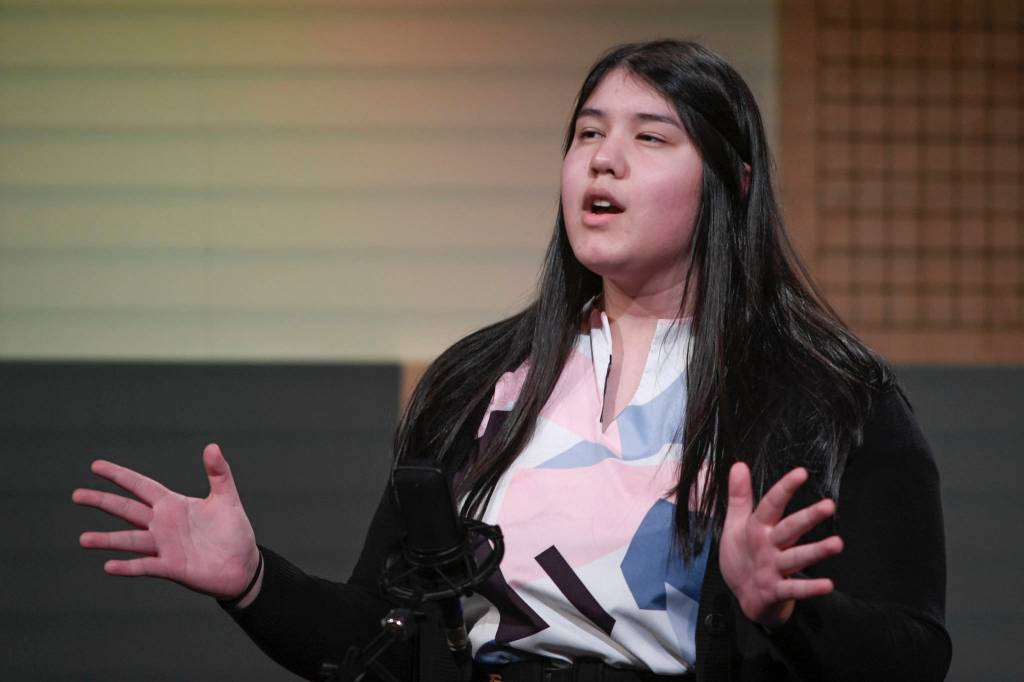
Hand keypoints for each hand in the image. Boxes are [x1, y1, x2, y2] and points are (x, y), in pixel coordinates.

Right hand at [73, 443, 259, 599]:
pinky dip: (128, 566)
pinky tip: (109, 566)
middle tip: (76, 495)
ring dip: (107, 540)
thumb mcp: (227, 498)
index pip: (141, 486)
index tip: (96, 466)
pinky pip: (145, 566)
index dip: (120, 476)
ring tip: (84, 539)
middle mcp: (163, 524)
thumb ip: (219, 473)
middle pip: (127, 510)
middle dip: (102, 501)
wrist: (243, 565)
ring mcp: (164, 546)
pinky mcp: (171, 567)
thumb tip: (212, 446)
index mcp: (173, 505)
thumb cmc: (233, 531)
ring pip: (130, 540)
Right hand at [719, 463, 842, 627]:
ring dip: (816, 552)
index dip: (785, 488)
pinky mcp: (776, 591)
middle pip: (788, 529)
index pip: (771, 505)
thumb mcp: (734, 524)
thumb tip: (738, 465)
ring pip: (795, 558)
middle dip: (808, 517)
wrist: (742, 596)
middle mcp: (766, 547)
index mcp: (756, 529)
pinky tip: (828, 585)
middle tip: (829, 505)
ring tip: (838, 544)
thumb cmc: (742, 555)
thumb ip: (739, 496)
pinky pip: (794, 590)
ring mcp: (771, 569)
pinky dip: (810, 589)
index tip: (802, 473)